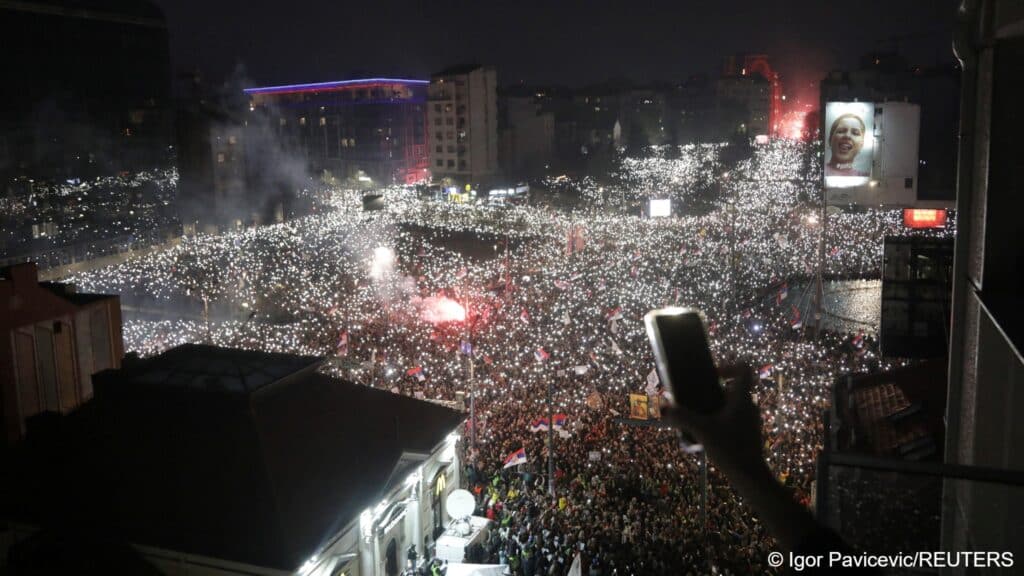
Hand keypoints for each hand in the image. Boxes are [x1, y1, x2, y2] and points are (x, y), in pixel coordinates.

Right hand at [662, 364, 768, 480]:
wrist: (750, 477)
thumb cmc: (731, 450)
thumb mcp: (702, 431)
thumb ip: (682, 417)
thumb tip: (663, 408)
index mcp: (742, 399)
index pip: (744, 369)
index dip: (729, 365)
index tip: (712, 375)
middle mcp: (749, 406)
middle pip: (734, 386)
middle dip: (714, 390)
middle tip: (697, 398)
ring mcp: (750, 420)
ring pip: (733, 404)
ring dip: (715, 406)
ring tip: (699, 418)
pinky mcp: (747, 433)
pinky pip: (733, 418)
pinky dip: (720, 420)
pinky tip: (707, 434)